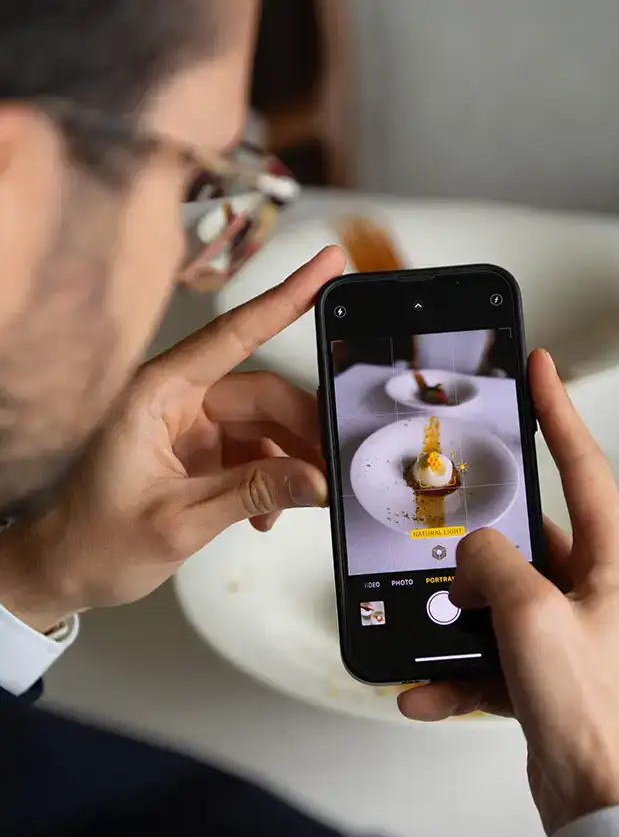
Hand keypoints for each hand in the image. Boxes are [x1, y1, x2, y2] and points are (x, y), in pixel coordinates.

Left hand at [0, 246, 344, 630]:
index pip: (233, 336)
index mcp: (156, 394)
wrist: (65, 570)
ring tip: (305, 497)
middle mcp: (174, 400)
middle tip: (335, 461)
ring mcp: (187, 426)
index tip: (326, 266)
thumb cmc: (95, 540)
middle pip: (262, 394)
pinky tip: (268, 514)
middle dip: (303, 428)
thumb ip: (253, 494)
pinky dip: (271, 479)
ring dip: (290, 461)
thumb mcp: (180, 521)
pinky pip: (252, 452)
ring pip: (263, 425)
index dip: (286, 299)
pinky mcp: (197, 452)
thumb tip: (315, 480)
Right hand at [399, 349, 618, 834]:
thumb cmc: (591, 711)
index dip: (558, 413)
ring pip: (496, 600)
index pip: (582, 467)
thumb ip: (494, 565)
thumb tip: (473, 551)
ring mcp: (566, 632)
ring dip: (455, 617)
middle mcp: (592, 591)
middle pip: (524, 541)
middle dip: (476, 547)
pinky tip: (424, 690)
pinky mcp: (543, 673)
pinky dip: (454, 671)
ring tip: (427, 626)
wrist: (601, 803)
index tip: (540, 370)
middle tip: (442, 535)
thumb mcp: (531, 616)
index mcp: (611, 563)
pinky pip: (488, 656)